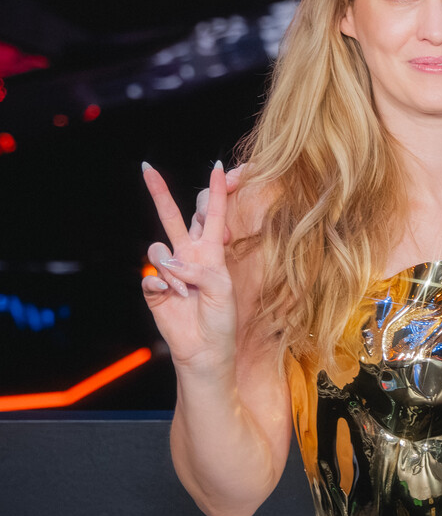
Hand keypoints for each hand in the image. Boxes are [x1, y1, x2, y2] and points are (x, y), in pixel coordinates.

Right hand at [141, 162, 239, 376]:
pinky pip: (150, 276)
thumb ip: (199, 270)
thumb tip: (168, 261)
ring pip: (158, 250)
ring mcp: (169, 270)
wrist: (205, 348)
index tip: (216, 167)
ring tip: (185, 291)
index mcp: (212, 251)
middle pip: (174, 218)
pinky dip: (161, 286)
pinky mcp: (153, 287)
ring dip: (172, 271)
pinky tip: (172, 298)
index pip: (212, 216)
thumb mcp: (222, 289)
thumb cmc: (221, 318)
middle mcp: (189, 256)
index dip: (214, 193)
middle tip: (146, 168)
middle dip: (160, 193)